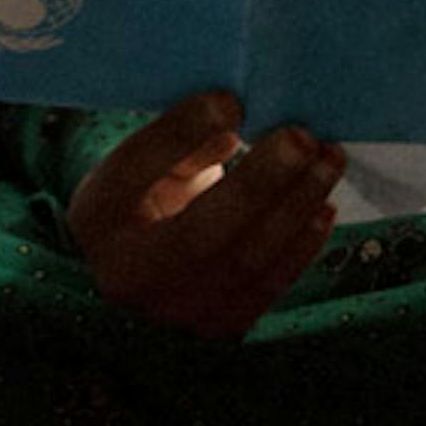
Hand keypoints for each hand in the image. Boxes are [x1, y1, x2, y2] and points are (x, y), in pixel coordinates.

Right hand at [66, 91, 342, 338]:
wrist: (133, 273)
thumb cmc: (140, 201)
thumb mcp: (142, 164)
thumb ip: (181, 141)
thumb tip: (234, 115)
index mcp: (97, 218)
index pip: (136, 170)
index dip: (184, 134)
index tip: (230, 99)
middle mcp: (128, 277)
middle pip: (202, 232)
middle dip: (261, 181)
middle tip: (302, 136)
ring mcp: (176, 312)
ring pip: (247, 262)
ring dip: (297, 206)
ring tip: (328, 159)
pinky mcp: (219, 326)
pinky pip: (269, 286)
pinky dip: (302, 243)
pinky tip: (323, 204)